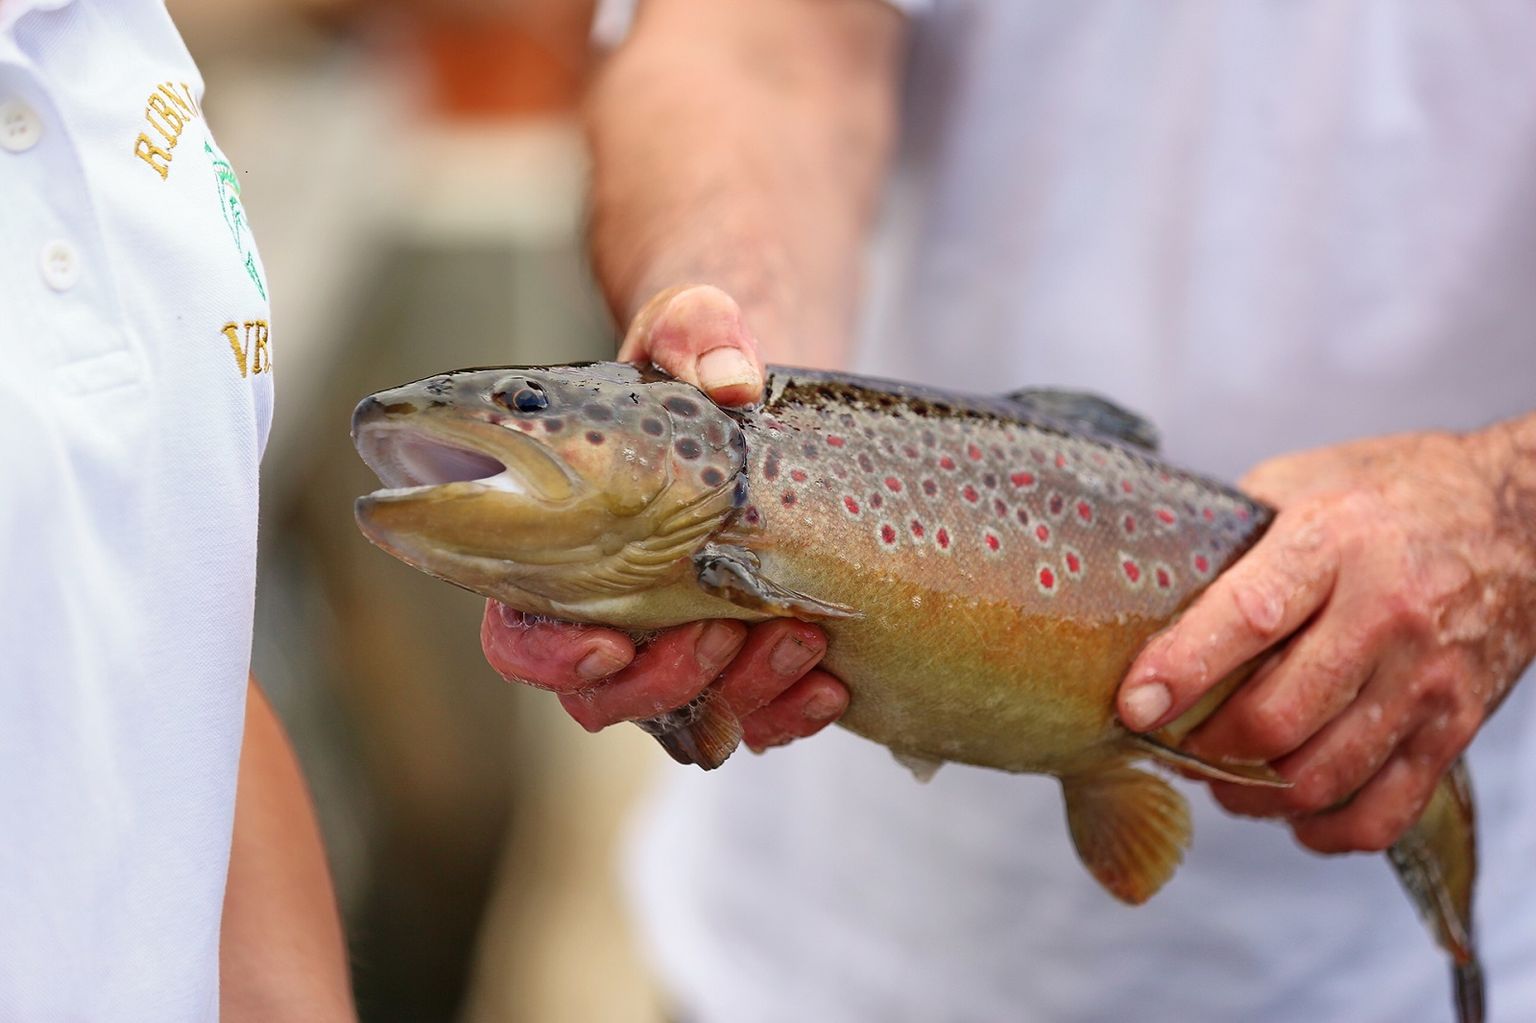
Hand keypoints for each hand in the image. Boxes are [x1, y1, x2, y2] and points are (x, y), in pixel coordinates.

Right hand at [480, 284, 849, 754]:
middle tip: (721, 635)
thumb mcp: (694, 329)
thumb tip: (732, 378)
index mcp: (557, 553)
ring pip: (688, 718)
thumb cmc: (697, 365)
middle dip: (664, 682)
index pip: (520, 637)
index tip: (611, 640)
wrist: (766, 404)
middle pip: (604, 698)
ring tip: (800, 638)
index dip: (551, 658)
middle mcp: (610, 614)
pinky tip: (833, 678)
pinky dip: (793, 711)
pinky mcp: (746, 662)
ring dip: (741, 695)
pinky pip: (759, 719)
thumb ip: (698, 334)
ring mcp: (679, 645)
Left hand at [1117, 428, 1535, 851]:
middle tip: (1170, 745)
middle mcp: (1387, 616)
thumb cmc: (1393, 496)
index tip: (1133, 705)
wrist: (1522, 518)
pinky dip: (1322, 829)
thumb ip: (1231, 542)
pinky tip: (1290, 809)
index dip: (1182, 671)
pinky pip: (1381, 812)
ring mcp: (1428, 680)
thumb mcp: (1300, 484)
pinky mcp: (1456, 728)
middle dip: (1205, 749)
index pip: (1248, 620)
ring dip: (1251, 795)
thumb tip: (1147, 599)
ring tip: (1219, 778)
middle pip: (1277, 718)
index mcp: (1335, 543)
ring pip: (1320, 777)